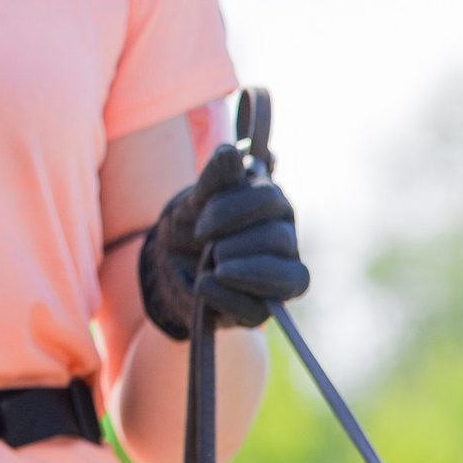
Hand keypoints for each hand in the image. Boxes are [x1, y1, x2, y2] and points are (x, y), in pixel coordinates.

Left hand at [137, 142, 310, 336]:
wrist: (174, 264)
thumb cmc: (196, 224)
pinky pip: (259, 310)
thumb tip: (231, 152)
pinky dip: (227, 296)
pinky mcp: (262, 310)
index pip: (269, 200)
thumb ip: (216, 175)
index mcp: (273, 205)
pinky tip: (206, 283)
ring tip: (213, 264)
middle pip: (278, 239)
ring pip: (288, 277)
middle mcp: (285, 240)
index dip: (233, 209)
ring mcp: (279, 278)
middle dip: (235, 241)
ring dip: (240, 269)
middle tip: (207, 245)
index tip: (200, 221)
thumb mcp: (199, 198)